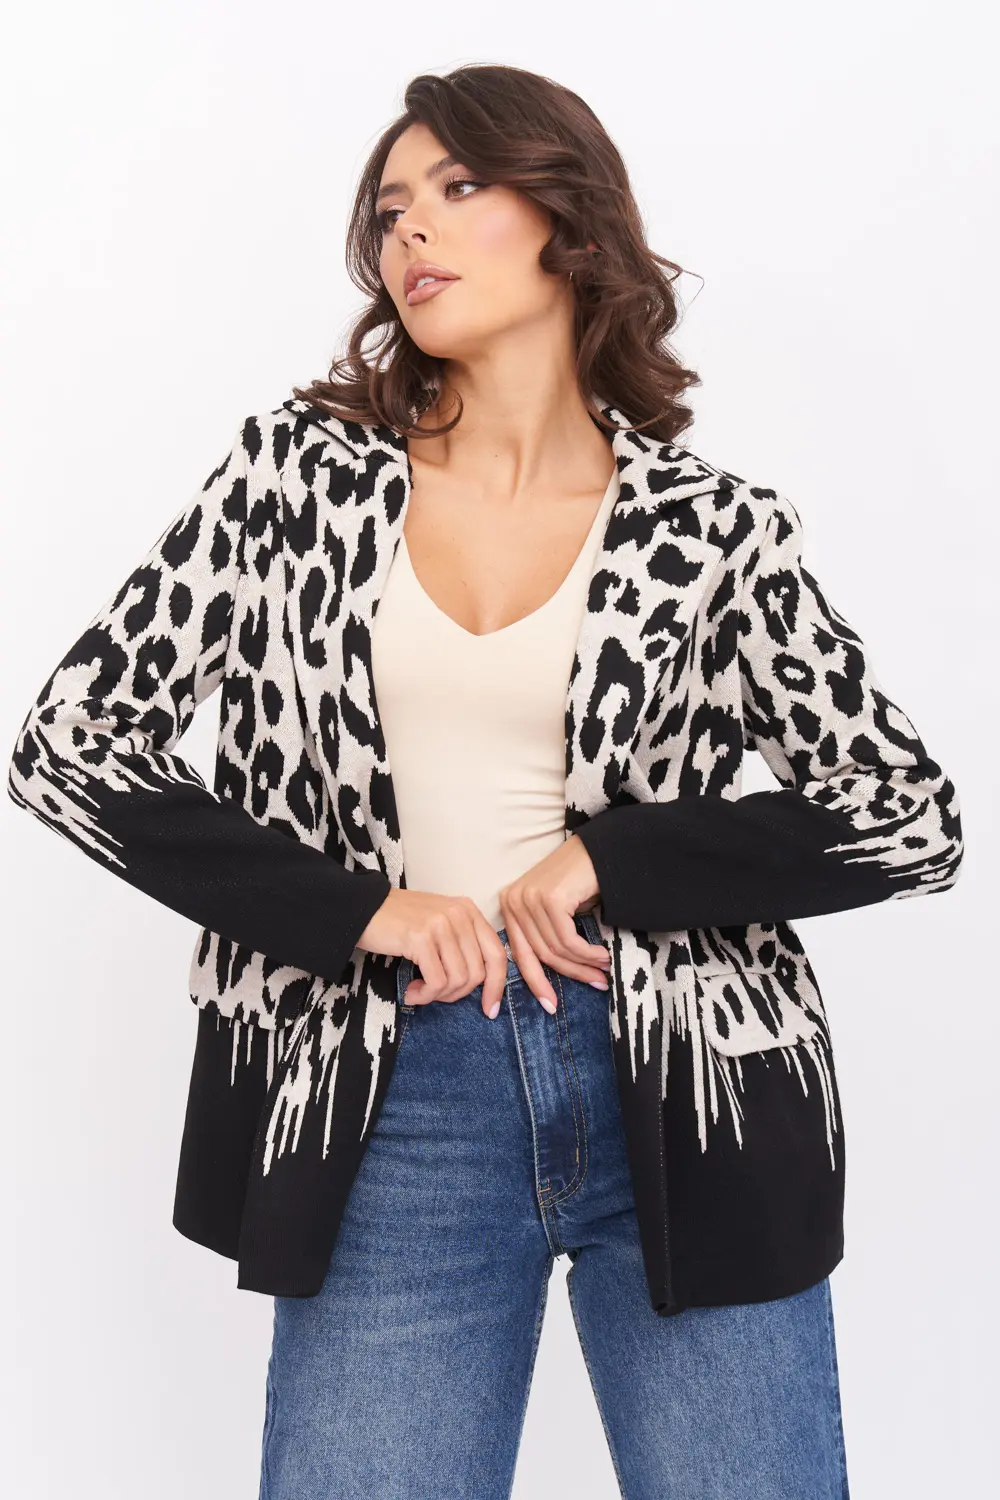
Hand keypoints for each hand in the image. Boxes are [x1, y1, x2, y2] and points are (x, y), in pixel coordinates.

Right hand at [356, 889, 507, 1017]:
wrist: (361, 908)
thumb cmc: (400, 922)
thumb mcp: (440, 924)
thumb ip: (462, 944)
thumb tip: (484, 984)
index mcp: (468, 910)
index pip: (497, 954)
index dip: (497, 986)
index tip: (490, 1009)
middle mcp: (459, 914)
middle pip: (477, 973)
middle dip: (457, 994)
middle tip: (434, 994)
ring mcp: (441, 924)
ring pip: (458, 980)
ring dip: (437, 995)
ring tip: (418, 992)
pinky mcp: (421, 938)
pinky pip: (436, 982)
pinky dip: (424, 995)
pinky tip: (410, 991)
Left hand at [498, 834, 610, 1013]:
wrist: (602, 848)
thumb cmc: (581, 880)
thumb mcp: (556, 911)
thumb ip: (545, 936)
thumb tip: (547, 980)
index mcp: (509, 904)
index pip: (519, 953)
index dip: (535, 983)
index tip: (550, 1006)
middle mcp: (513, 900)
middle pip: (539, 954)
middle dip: (569, 975)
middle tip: (596, 986)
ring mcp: (529, 898)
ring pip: (556, 950)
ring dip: (584, 965)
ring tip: (604, 972)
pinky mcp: (549, 899)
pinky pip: (568, 940)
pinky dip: (588, 954)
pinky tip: (603, 956)